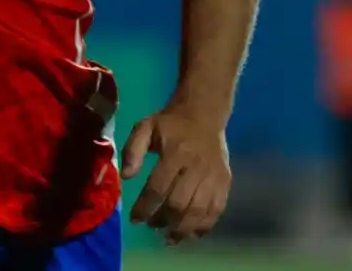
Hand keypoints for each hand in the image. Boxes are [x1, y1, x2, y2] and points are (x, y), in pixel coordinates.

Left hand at [121, 105, 231, 244]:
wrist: (204, 114)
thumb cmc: (170, 123)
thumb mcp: (144, 127)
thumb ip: (133, 150)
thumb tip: (127, 177)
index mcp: (175, 153)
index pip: (158, 187)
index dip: (145, 207)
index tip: (135, 219)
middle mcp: (196, 167)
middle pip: (180, 203)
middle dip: (163, 220)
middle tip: (151, 226)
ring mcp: (214, 176)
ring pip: (199, 211)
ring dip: (184, 229)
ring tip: (169, 238)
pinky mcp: (225, 182)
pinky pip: (217, 209)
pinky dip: (205, 225)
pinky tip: (192, 233)